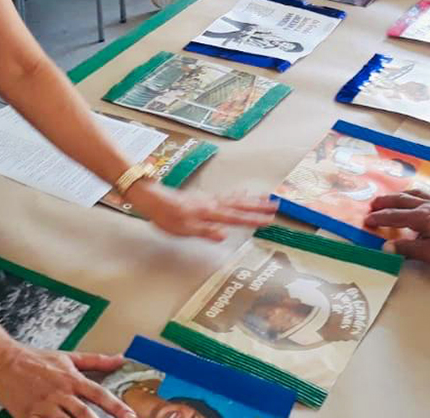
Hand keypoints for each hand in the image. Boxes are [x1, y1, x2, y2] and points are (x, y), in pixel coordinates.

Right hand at [0, 344, 133, 417]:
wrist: (4, 361)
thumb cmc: (36, 359)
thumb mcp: (68, 357)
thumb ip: (96, 360)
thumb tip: (121, 358)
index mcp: (71, 379)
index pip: (99, 394)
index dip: (116, 406)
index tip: (130, 415)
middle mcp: (60, 393)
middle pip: (84, 414)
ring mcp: (44, 406)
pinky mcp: (28, 416)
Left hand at [130, 182, 275, 240]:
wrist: (153, 199)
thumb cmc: (166, 216)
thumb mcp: (183, 229)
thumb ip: (205, 231)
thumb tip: (224, 236)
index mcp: (209, 213)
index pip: (236, 218)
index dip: (253, 220)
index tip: (269, 220)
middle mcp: (212, 204)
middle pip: (240, 205)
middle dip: (258, 206)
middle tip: (276, 205)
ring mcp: (209, 199)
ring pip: (236, 198)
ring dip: (251, 199)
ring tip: (266, 197)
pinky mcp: (204, 198)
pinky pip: (227, 195)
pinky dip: (238, 194)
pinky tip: (241, 192)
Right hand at [364, 189, 429, 269]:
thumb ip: (408, 249)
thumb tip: (386, 247)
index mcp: (421, 218)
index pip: (394, 216)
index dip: (379, 218)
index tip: (367, 220)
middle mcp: (428, 206)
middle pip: (402, 200)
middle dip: (386, 202)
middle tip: (373, 204)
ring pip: (416, 193)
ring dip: (402, 194)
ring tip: (394, 196)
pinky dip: (425, 193)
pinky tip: (427, 194)